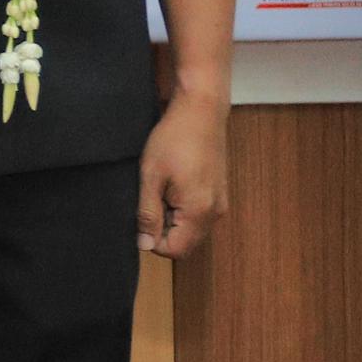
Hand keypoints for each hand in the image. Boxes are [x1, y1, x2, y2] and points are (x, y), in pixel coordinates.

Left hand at [137, 93, 227, 257]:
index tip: (141, 215)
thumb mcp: (150, 177)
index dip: (152, 240)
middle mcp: (216, 212)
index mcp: (200, 211)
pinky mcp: (219, 194)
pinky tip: (172, 185)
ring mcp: (220, 203)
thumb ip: (148, 214)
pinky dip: (182, 208)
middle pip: (185, 242)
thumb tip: (144, 245)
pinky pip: (198, 215)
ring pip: (191, 229)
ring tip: (161, 189)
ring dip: (171, 218)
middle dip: (162, 230)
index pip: (175, 250)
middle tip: (151, 199)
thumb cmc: (174, 139)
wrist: (201, 111)